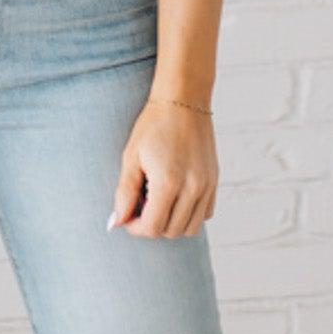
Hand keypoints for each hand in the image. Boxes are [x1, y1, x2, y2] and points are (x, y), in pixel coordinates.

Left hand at [107, 97, 216, 238]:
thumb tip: (118, 222)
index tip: (127, 215)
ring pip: (190, 228)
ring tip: (158, 201)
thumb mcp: (131, 158)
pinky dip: (189, 214)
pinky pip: (204, 215)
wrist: (183, 102)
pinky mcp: (214, 181)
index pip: (152, 227)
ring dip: (171, 223)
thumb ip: (124, 194)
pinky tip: (175, 197)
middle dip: (151, 225)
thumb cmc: (153, 126)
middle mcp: (192, 187)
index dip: (135, 227)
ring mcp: (207, 186)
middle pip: (171, 231)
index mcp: (169, 182)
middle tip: (140, 204)